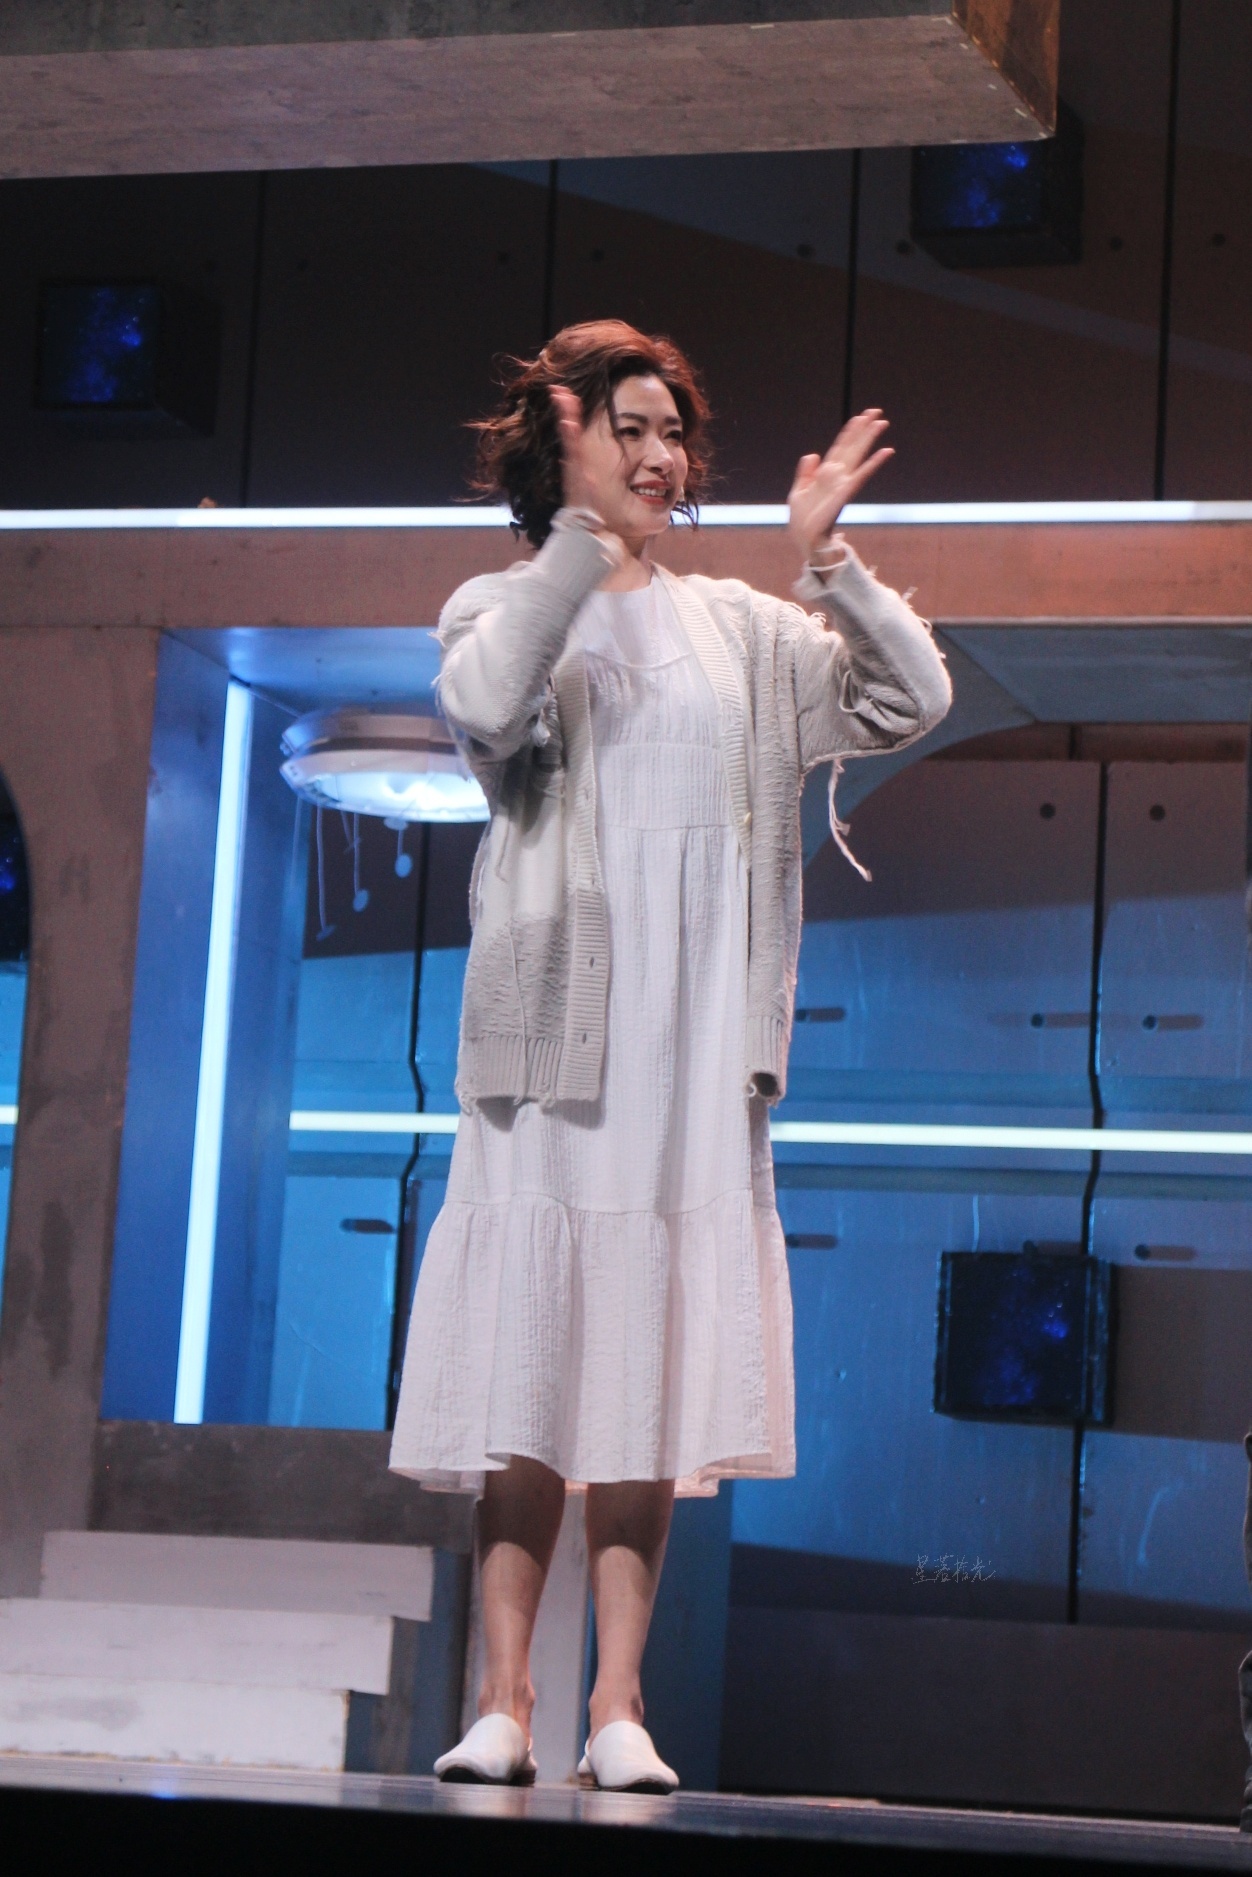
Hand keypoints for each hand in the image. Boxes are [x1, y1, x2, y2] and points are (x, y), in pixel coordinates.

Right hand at [551, 385, 602, 516]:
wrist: (583, 525)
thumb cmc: (588, 506)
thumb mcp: (587, 483)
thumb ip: (584, 470)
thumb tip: (581, 462)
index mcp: (576, 460)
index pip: (573, 431)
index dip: (569, 412)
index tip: (565, 394)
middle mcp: (573, 460)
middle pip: (569, 429)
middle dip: (565, 409)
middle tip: (559, 389)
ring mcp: (574, 466)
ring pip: (570, 437)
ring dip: (566, 417)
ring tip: (563, 398)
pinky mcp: (576, 474)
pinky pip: (573, 452)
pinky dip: (570, 438)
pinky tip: (569, 424)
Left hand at [788, 410, 893, 563]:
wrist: (804, 538)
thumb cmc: (801, 520)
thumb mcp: (798, 491)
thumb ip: (805, 472)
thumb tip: (813, 454)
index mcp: (825, 474)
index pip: (840, 447)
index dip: (849, 432)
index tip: (859, 417)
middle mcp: (837, 475)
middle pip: (852, 446)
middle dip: (863, 428)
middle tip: (876, 411)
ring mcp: (843, 482)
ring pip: (859, 454)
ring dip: (870, 438)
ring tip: (882, 422)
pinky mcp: (846, 491)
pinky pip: (863, 474)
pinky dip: (875, 462)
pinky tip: (887, 451)